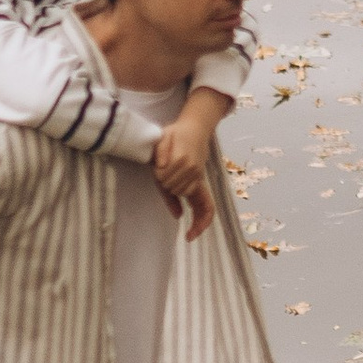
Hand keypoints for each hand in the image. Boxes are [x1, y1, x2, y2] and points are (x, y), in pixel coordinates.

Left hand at [150, 113, 219, 236]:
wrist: (195, 128)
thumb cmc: (177, 133)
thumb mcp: (163, 137)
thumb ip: (161, 152)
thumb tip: (160, 167)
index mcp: (183, 159)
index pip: (164, 178)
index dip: (158, 175)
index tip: (156, 168)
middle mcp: (194, 171)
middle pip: (173, 189)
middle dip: (166, 187)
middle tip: (162, 175)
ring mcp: (199, 178)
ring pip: (185, 197)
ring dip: (177, 199)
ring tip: (177, 206)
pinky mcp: (201, 184)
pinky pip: (206, 206)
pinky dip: (200, 221)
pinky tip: (192, 234)